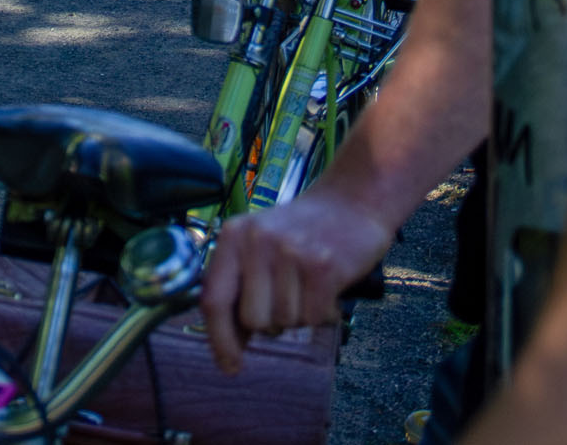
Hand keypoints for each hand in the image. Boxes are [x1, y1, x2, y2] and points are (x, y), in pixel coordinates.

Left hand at [200, 188, 391, 374]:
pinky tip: (328, 287)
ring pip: (285, 322)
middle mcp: (258, 240)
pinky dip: (324, 312)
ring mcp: (291, 251)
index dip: (219, 339)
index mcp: (234, 234)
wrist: (352, 201)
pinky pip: (314, 318)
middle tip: (289, 295)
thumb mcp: (259, 246)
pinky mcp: (323, 266)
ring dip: (300, 314)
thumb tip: (230, 346)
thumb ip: (239, 287)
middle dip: (272, 321)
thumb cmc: (302, 232)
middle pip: (252, 319)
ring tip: (309, 283)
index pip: (213, 299)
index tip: (230, 366)